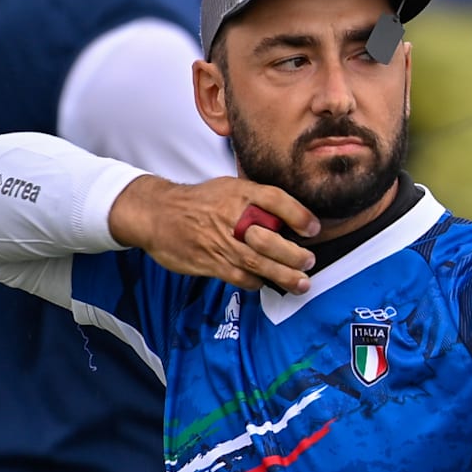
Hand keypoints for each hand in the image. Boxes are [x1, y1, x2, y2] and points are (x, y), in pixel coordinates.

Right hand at [109, 176, 319, 292]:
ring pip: (258, 263)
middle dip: (294, 254)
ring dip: (283, 276)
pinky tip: (265, 282)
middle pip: (270, 239)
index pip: (275, 200)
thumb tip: (292, 215)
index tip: (313, 229)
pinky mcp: (209, 262)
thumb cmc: (199, 202)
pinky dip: (255, 281)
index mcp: (239, 193)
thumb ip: (258, 199)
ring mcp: (220, 241)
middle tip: (309, 261)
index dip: (299, 215)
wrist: (157, 214)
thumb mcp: (229, 187)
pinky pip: (239, 276)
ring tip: (301, 283)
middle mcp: (231, 217)